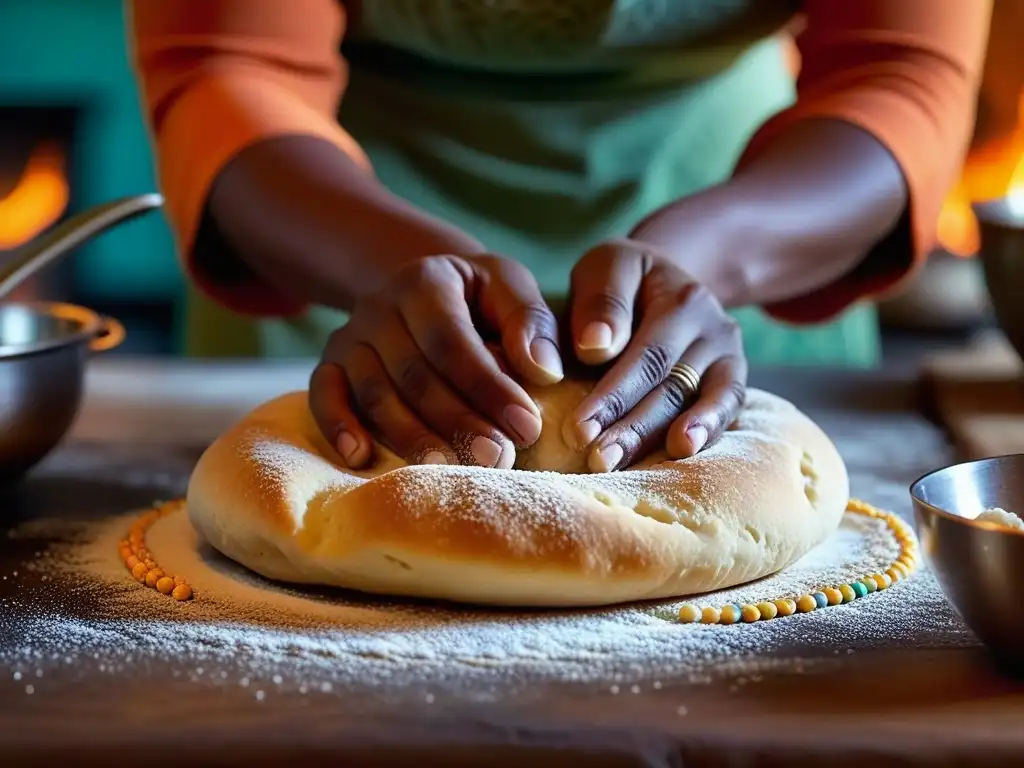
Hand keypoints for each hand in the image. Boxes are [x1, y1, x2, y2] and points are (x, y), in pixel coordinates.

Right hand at [309, 254, 564, 468]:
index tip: (528, 427)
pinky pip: (323, 396)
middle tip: (498, 459)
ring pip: (374, 393)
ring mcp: (350, 337)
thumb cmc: (480, 299)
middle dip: (457, 421)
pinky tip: (361, 459)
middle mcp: (379, 306)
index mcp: (426, 281)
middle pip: (414, 374)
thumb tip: (542, 371)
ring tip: (448, 469)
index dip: (490, 388)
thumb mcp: (510, 290)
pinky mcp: (330, 365)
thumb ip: (530, 324)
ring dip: (410, 436)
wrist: (426, 290)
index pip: (454, 342)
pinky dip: (338, 427)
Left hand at [563, 238, 746, 471]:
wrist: (664, 281)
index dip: (612, 395)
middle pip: (670, 384)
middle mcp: (711, 323)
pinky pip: (726, 406)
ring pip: (692, 400)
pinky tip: (683, 453)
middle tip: (597, 460)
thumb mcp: (606, 268)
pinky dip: (706, 431)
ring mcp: (726, 351)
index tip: (578, 430)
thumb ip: (600, 302)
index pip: (645, 354)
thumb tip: (596, 346)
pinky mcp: (732, 375)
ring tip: (621, 463)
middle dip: (631, 426)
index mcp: (678, 295)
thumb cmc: (621, 283)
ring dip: (656, 437)